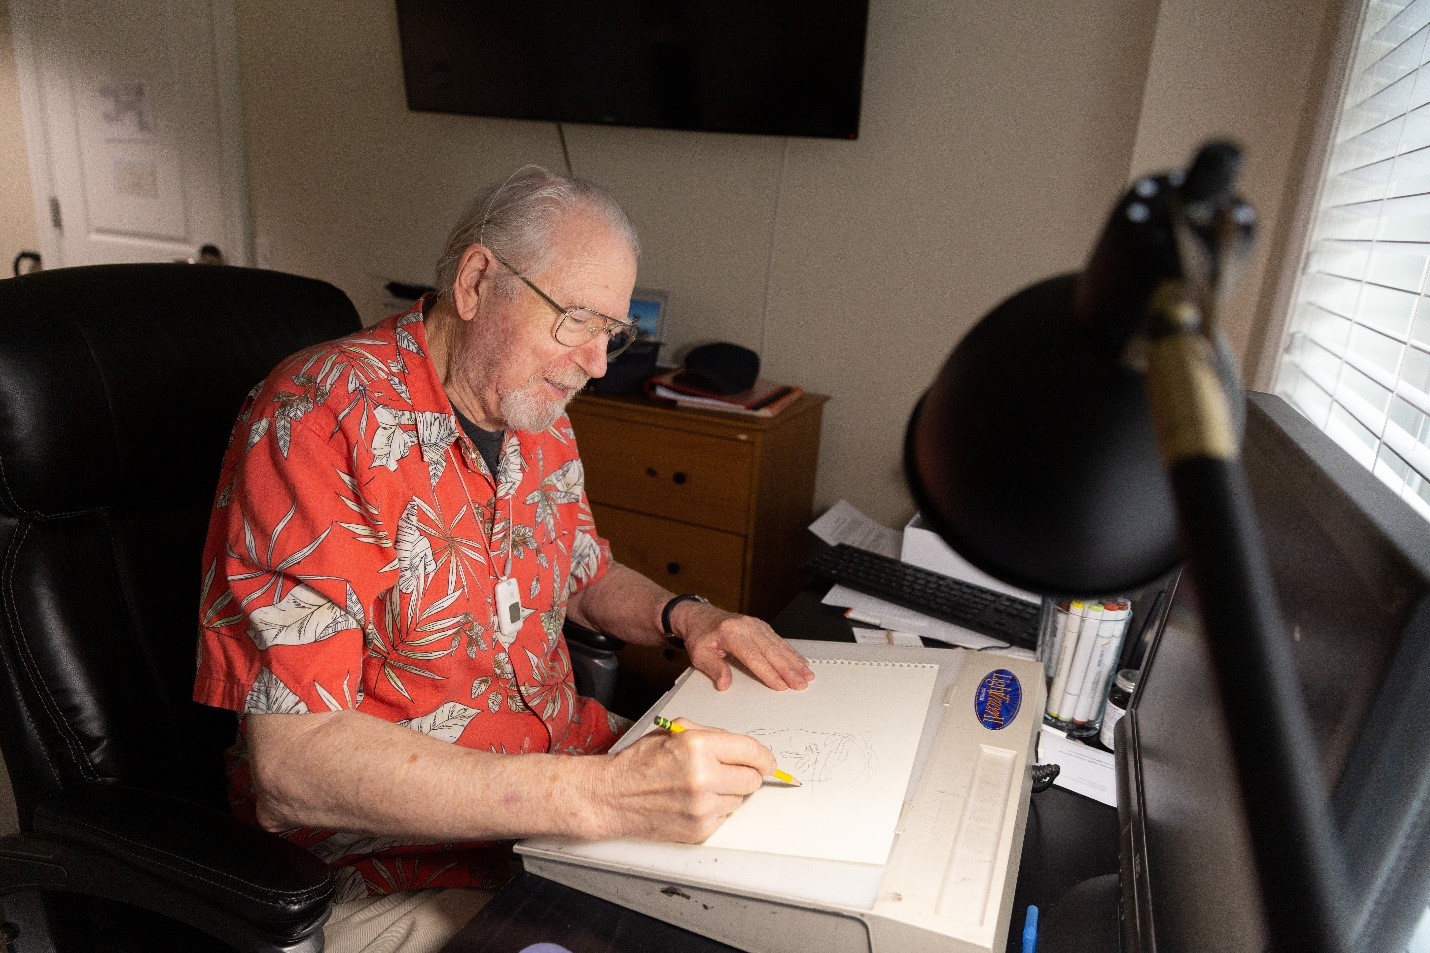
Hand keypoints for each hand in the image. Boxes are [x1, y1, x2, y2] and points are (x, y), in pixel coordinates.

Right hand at [590, 720, 776, 841]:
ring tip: (703, 786)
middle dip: (747, 774)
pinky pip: (725, 817)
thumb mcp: (676, 732)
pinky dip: (716, 809)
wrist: (614, 796)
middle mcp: (704, 777)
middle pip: (752, 779)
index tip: (768, 761)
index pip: (751, 751)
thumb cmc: (640, 762)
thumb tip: (745, 749)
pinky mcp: (699, 829)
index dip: (765, 757)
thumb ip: (713, 736)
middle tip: (732, 771)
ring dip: (729, 792)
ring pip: (740, 800)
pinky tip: (694, 801)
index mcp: (699, 747)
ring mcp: (702, 807)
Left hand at [672, 602, 814, 691]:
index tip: (781, 685)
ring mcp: (755, 625)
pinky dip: (791, 652)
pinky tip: (800, 662)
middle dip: (788, 669)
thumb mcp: (699, 654)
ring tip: (806, 675)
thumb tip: (725, 683)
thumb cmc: (699, 635)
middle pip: (771, 651)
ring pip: (778, 645)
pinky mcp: (760, 627)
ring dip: (794, 661)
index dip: (768, 672)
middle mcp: (746, 626)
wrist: (698, 616)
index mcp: (731, 632)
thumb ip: (713, 669)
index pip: (753, 656)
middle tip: (800, 683)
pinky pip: (779, 640)